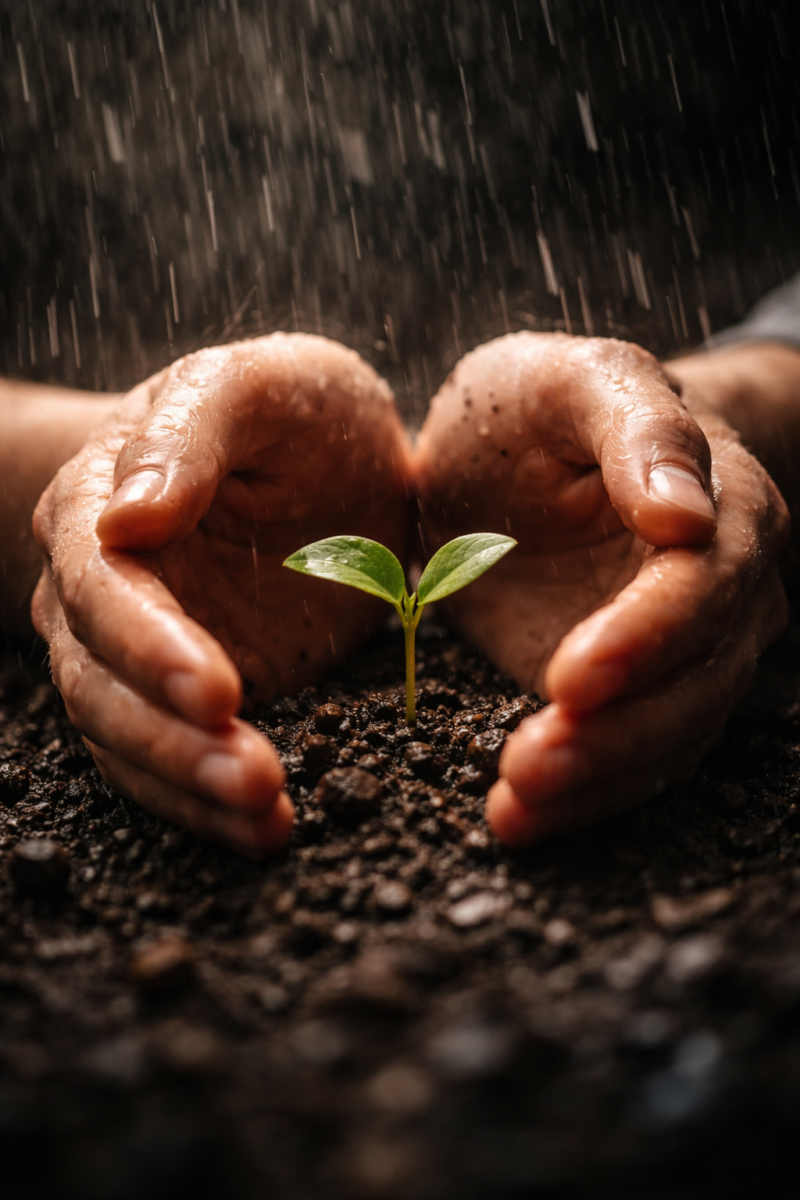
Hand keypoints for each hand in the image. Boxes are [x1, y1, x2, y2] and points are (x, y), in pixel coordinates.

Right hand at [33, 334, 411, 855]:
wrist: (322, 456)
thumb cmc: (290, 410)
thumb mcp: (258, 385)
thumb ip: (193, 433)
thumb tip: (125, 519)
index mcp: (102, 503)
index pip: (101, 585)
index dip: (149, 643)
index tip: (219, 690)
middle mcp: (99, 587)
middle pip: (100, 680)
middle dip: (172, 737)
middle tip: (255, 777)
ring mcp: (135, 651)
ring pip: (125, 737)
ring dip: (189, 785)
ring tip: (267, 819)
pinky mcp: (179, 696)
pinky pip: (166, 762)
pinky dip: (206, 803)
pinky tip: (264, 831)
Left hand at [415, 333, 788, 843]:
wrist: (530, 454)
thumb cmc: (548, 407)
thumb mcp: (575, 379)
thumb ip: (637, 427)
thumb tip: (687, 516)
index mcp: (722, 502)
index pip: (704, 585)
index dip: (647, 636)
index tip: (572, 679)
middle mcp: (723, 590)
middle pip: (698, 681)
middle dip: (618, 733)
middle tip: (529, 766)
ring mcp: (684, 652)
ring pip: (671, 736)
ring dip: (597, 779)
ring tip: (515, 805)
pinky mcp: (636, 696)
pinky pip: (630, 761)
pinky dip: (580, 797)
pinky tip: (517, 820)